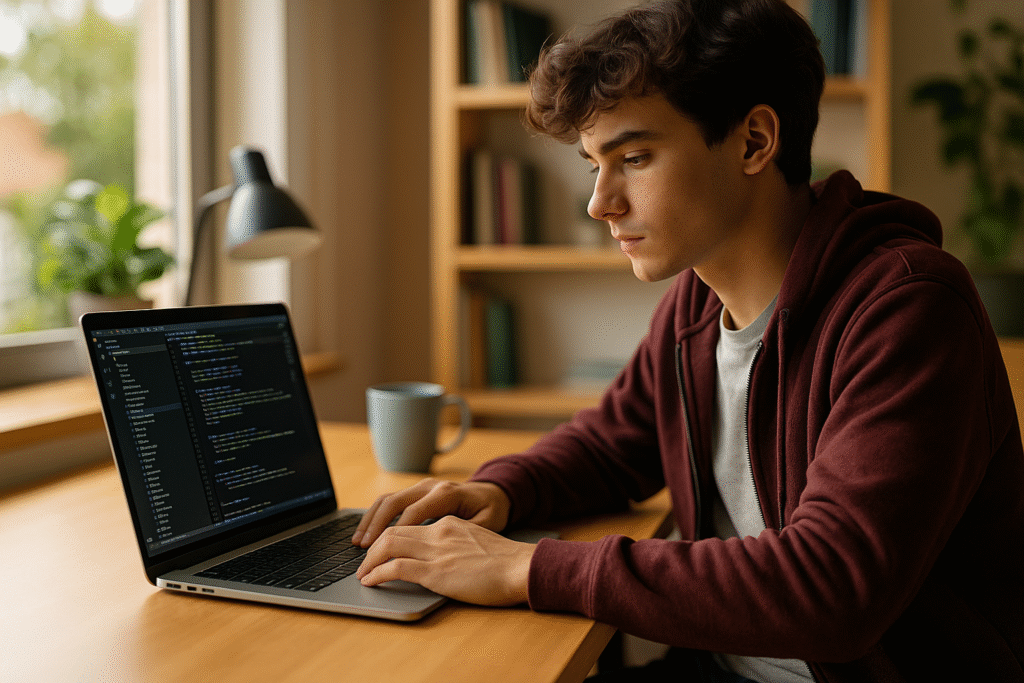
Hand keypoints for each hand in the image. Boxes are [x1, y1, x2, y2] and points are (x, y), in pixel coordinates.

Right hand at [351, 478, 510, 547]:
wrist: (495, 494)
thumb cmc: (491, 511)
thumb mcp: (487, 523)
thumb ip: (465, 532)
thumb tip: (444, 546)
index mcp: (445, 494)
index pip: (412, 514)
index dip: (394, 535)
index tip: (381, 555)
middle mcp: (430, 486)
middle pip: (394, 503)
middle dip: (376, 526)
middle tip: (363, 549)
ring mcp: (422, 486)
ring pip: (388, 499)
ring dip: (371, 520)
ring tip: (358, 542)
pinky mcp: (417, 491)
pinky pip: (391, 500)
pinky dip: (376, 515)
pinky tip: (367, 532)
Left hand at [356, 515, 533, 605]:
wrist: (522, 567)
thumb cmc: (506, 563)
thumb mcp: (477, 543)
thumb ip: (457, 543)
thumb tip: (444, 557)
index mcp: (449, 523)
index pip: (408, 522)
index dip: (387, 534)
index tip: (377, 547)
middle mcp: (439, 531)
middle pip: (392, 530)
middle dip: (371, 545)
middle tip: (362, 560)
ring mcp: (436, 551)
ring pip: (388, 544)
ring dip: (369, 560)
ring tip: (362, 573)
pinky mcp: (436, 571)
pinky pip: (396, 567)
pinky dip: (378, 574)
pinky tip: (371, 582)